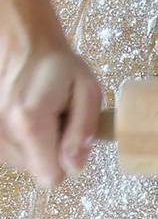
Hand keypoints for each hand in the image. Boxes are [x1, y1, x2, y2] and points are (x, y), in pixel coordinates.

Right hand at [0, 42, 101, 186]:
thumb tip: (75, 166)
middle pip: (35, 169)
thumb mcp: (87, 90)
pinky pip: (7, 151)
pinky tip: (27, 115)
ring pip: (19, 162)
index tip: (70, 138)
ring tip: (42, 114)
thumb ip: (83, 130)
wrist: (21, 41)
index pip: (49, 177)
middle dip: (51, 151)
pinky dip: (20, 139)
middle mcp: (3, 132)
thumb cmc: (59, 65)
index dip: (66, 163)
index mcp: (30, 123)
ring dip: (35, 144)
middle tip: (57, 119)